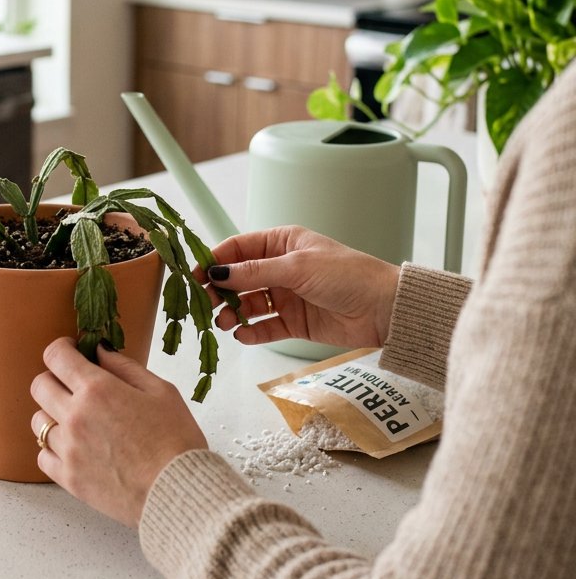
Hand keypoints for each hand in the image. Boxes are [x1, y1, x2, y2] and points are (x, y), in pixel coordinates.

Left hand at [30, 338, 207, 527]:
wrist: (177, 492)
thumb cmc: (176, 440)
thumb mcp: (160, 391)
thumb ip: (124, 367)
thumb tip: (99, 351)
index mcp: (97, 390)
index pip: (55, 356)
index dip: (61, 348)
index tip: (72, 351)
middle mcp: (75, 416)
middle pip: (40, 385)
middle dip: (55, 378)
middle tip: (75, 385)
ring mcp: (69, 449)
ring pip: (38, 421)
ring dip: (53, 414)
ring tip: (77, 420)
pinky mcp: (69, 479)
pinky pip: (43, 455)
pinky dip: (53, 448)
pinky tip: (75, 447)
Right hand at [205, 225, 399, 349]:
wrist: (385, 309)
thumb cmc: (347, 275)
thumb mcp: (297, 267)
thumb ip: (254, 272)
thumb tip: (217, 273)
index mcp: (281, 243)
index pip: (237, 248)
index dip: (214, 261)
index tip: (194, 276)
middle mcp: (280, 268)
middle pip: (238, 278)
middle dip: (219, 290)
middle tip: (205, 303)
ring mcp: (286, 296)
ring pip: (248, 303)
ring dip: (233, 312)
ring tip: (225, 322)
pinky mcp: (294, 322)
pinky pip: (265, 327)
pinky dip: (252, 332)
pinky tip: (243, 335)